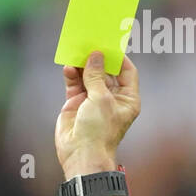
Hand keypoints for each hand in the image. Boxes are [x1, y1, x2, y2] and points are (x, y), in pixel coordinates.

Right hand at [55, 51, 139, 177]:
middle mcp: (111, 98)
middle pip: (106, 71)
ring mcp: (92, 100)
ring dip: (83, 64)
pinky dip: (71, 75)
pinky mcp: (76, 104)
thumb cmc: (99, 130)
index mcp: (127, 98)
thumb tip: (95, 54)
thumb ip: (96, 74)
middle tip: (91, 40)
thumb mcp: (101, 98)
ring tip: (77, 50)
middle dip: (98, 58)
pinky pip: (74, 84)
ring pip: (88, 75)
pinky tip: (68, 67)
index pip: (127, 71)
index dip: (120, 57)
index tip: (111, 43)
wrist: (81, 155)